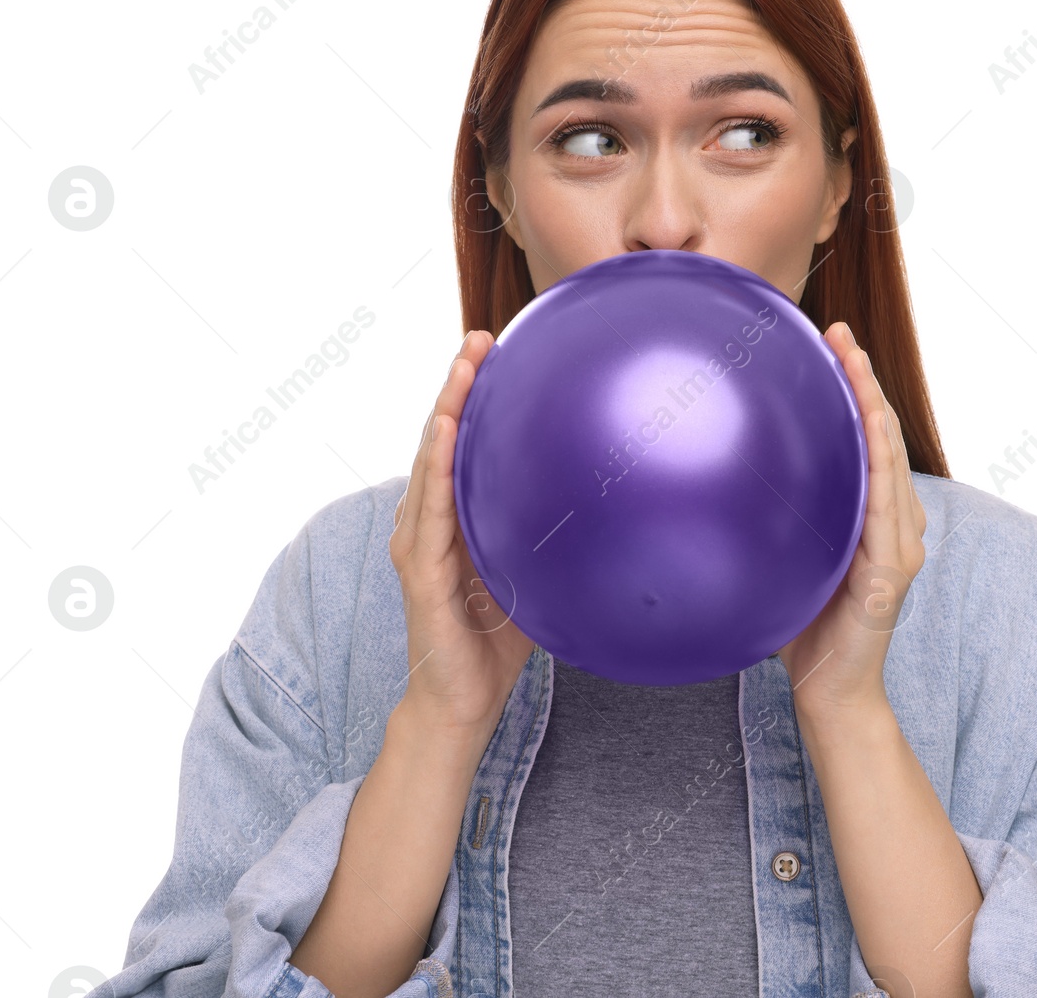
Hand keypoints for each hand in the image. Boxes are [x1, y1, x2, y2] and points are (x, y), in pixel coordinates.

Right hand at [389, 330, 536, 737]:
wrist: (463, 698)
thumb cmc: (499, 634)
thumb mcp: (537, 567)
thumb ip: (556, 531)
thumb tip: (619, 500)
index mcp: (455, 515)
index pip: (462, 443)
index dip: (474, 395)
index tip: (496, 349)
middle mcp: (429, 518)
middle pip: (441, 437)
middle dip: (458, 384)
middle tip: (480, 337)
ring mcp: (417, 540)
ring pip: (430, 460)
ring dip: (446, 409)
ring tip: (463, 366)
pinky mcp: (417, 568)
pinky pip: (427, 508)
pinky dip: (436, 464)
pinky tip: (445, 429)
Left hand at [776, 321, 926, 714]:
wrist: (828, 692)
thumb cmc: (801, 625)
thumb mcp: (783, 557)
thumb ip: (768, 518)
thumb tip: (707, 478)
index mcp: (872, 515)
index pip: (866, 438)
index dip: (855, 387)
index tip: (830, 340)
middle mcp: (896, 523)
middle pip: (884, 436)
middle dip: (865, 380)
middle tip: (840, 332)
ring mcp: (901, 546)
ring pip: (890, 462)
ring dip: (874, 410)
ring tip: (854, 365)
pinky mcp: (892, 573)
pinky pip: (888, 510)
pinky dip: (879, 467)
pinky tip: (869, 433)